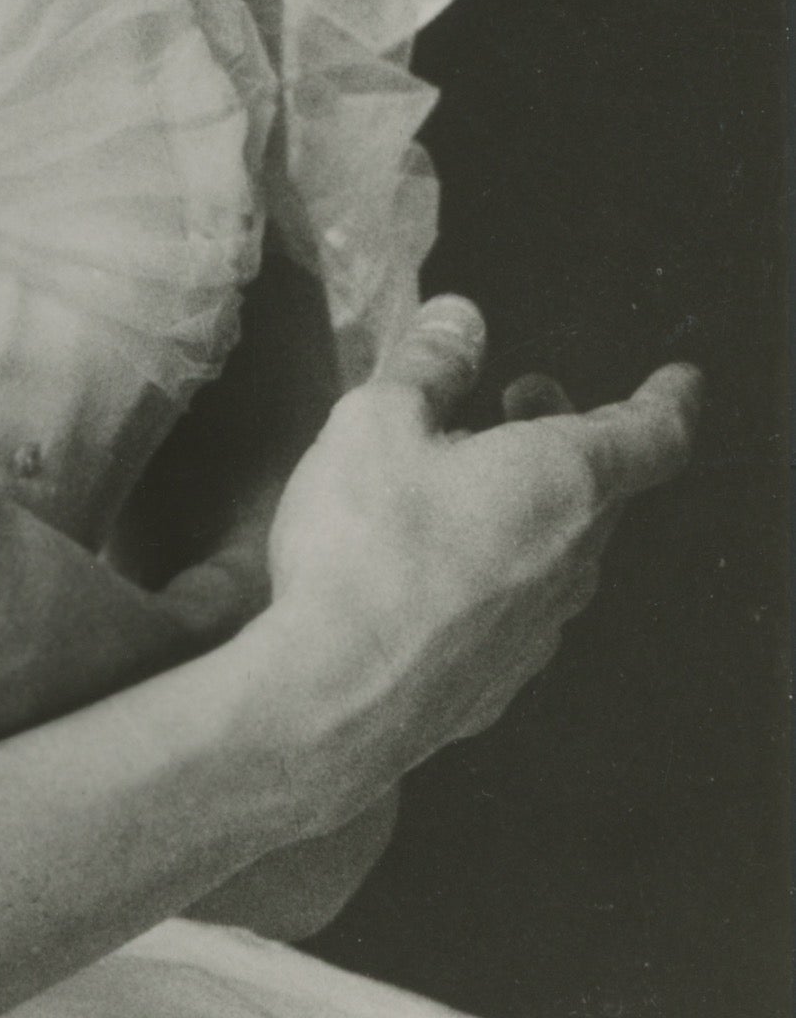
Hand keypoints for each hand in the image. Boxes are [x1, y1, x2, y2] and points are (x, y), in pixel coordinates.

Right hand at [254, 294, 698, 817]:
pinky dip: (494, 563)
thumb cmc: (366, 548)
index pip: (653, 435)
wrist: (336, 698)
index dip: (669, 400)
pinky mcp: (499, 681)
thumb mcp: (377, 420)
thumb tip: (461, 319)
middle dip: (568, 434)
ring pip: (560, 549)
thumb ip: (427, 363)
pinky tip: (434, 561)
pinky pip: (516, 605)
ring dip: (528, 500)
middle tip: (523, 398)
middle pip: (600, 488)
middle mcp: (573, 559)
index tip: (681, 381)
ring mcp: (541, 630)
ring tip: (465, 474)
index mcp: (562, 480)